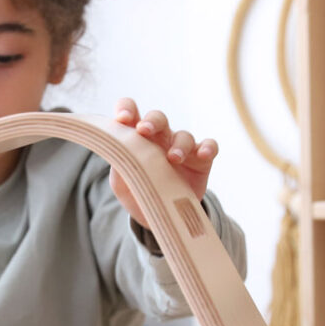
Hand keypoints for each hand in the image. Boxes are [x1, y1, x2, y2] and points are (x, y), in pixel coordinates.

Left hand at [110, 97, 218, 229]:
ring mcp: (181, 147)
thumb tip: (115, 151)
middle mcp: (160, 138)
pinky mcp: (201, 159)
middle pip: (158, 118)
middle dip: (151, 121)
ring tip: (173, 158)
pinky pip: (209, 146)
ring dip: (178, 144)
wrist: (160, 216)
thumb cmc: (139, 192)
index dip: (127, 109)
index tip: (122, 119)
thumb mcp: (122, 182)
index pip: (131, 113)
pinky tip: (203, 154)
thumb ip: (118, 164)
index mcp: (137, 138)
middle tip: (144, 130)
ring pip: (183, 135)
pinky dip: (208, 147)